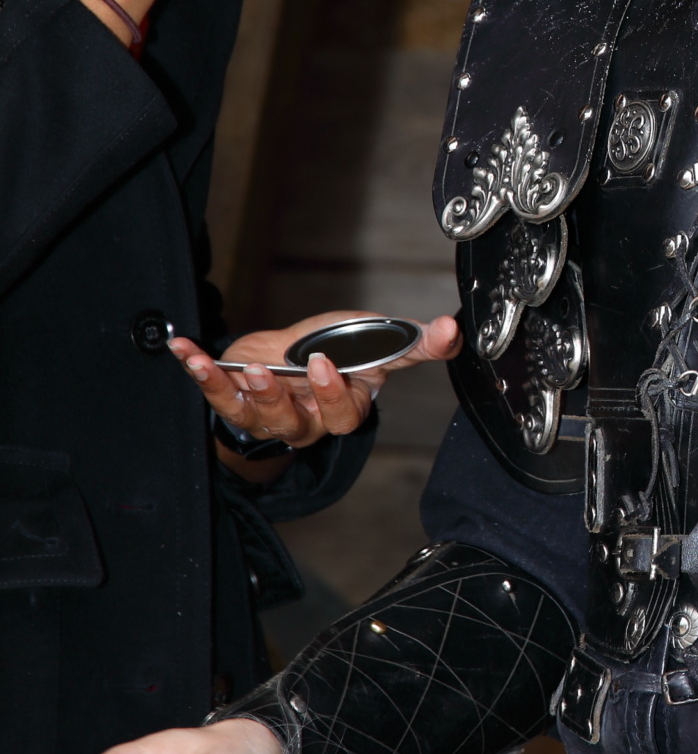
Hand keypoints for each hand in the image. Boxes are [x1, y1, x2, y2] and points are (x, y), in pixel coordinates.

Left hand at [172, 310, 460, 453]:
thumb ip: (413, 343)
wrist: (285, 358)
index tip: (328, 363)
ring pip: (258, 417)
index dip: (334, 393)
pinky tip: (188, 351)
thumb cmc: (332, 350)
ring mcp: (267, 416)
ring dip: (249, 392)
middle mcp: (305, 420)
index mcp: (342, 408)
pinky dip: (201, 373)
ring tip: (244, 368)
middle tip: (280, 370)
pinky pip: (216, 396)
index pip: (344, 412)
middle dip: (286, 398)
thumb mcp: (375, 341)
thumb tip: (454, 330)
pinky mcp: (234, 403)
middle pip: (298, 423)